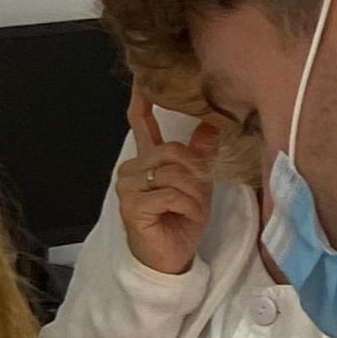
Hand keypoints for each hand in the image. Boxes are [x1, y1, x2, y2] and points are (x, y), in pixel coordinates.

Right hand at [114, 89, 218, 278]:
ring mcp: (128, 186)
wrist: (169, 261)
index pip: (140, 123)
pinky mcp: (132, 204)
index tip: (141, 76)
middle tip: (196, 199)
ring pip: (173, 172)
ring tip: (187, 212)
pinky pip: (169, 192)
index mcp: (146, 160)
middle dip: (194, 174)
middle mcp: (131, 169)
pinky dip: (184, 206)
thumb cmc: (180, 224)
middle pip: (172, 150)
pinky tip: (178, 218)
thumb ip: (198, 157)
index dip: (142, 100)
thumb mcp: (198, 186)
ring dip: (192, 194)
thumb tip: (208, 127)